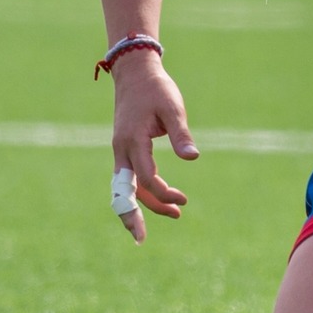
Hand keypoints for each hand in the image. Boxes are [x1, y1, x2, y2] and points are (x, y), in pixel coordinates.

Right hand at [108, 52, 198, 243]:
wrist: (134, 73)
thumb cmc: (156, 89)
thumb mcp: (173, 108)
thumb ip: (181, 134)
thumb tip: (192, 158)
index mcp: (133, 141)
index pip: (147, 178)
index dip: (164, 193)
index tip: (183, 200)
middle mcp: (121, 149)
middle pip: (123, 191)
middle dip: (132, 216)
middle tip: (142, 240)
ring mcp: (120, 150)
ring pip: (125, 187)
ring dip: (142, 205)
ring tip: (174, 214)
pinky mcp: (124, 149)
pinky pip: (127, 178)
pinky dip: (138, 193)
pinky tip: (156, 200)